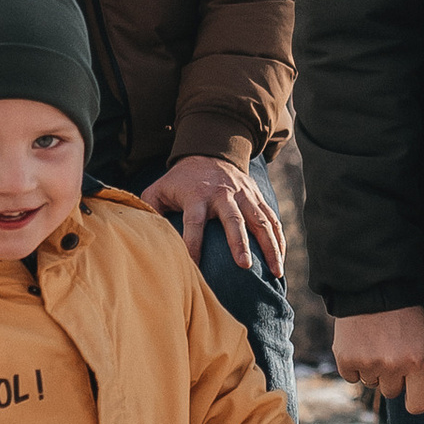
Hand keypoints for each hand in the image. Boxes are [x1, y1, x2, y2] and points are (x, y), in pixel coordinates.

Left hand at [142, 153, 284, 273]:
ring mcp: (243, 195)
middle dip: (239, 243)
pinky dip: (278, 238)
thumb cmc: (180, 181)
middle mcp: (222, 194)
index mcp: (196, 195)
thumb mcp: (158, 190)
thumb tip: (143, 236)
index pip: (193, 222)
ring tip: (276, 272)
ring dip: (269, 246)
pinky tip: (281, 259)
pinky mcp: (256, 196)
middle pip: (233, 219)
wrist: (210, 152)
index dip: (192, 245)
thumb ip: (149, 210)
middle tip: (245, 266)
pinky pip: (271, 218)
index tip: (194, 268)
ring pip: (260, 220)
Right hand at [330, 306, 423, 416]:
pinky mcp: (346, 359)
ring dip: (372, 369)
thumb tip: (418, 387)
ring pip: (371, 384)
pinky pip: (351, 377)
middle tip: (390, 352)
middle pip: (391, 392)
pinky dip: (354, 365)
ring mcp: (368, 364)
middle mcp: (393, 366)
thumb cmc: (406, 313)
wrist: (373, 288)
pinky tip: (359, 345)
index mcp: (418, 362)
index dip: (413, 401)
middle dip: (391, 377)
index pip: (418, 404)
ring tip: (374, 344)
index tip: (410, 395)